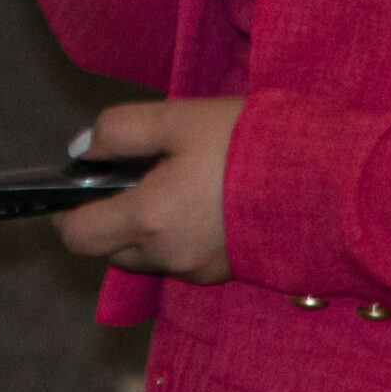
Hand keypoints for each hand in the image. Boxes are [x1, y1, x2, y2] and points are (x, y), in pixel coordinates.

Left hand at [52, 96, 242, 282]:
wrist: (325, 179)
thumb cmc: (248, 144)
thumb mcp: (178, 119)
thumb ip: (120, 131)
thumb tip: (80, 151)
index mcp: (148, 219)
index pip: (78, 237)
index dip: (65, 213)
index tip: (70, 189)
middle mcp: (168, 256)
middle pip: (112, 249)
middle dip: (110, 216)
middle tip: (132, 173)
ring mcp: (199, 269)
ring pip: (148, 255)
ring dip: (145, 226)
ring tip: (173, 179)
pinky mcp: (226, 272)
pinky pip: (182, 257)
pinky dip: (177, 234)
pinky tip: (201, 198)